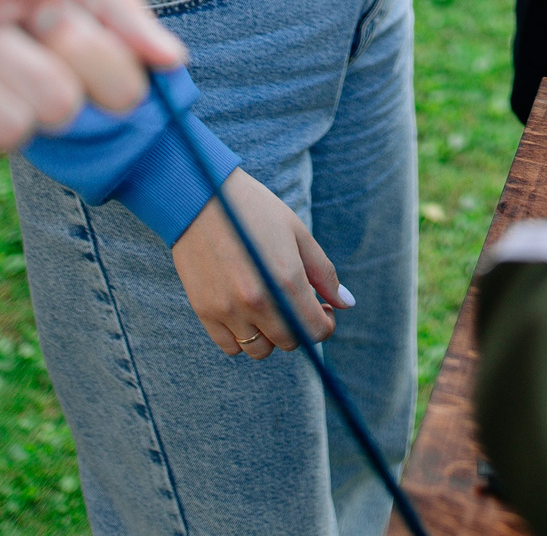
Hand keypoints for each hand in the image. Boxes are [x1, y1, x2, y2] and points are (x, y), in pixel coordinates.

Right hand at [173, 167, 350, 358]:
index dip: (325, 322)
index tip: (322, 307)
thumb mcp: (298, 233)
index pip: (316, 331)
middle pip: (290, 342)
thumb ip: (324, 273)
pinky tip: (245, 311)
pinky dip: (241, 336)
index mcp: (287, 280)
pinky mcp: (204, 311)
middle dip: (300, 327)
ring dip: (271, 336)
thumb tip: (347, 303)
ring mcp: (228, 310)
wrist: (199, 196)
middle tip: (295, 302)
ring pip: (259, 350)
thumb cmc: (255, 210)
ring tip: (269, 307)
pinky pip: (230, 345)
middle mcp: (258, 301)